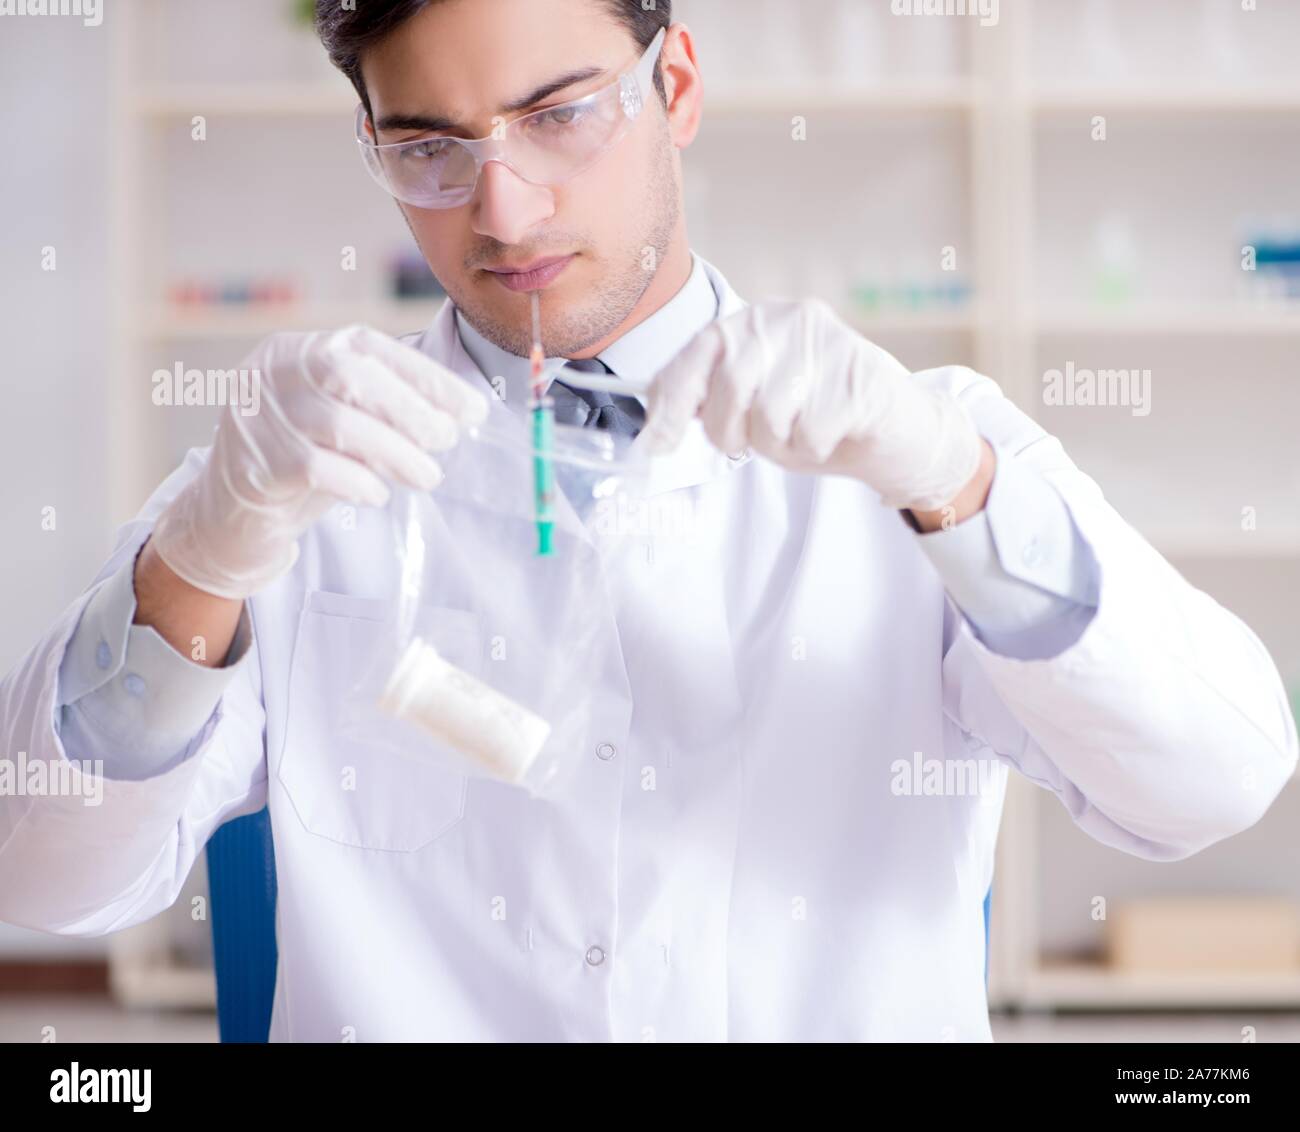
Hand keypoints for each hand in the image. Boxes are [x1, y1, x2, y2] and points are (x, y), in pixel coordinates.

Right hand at [150, 324, 488, 598]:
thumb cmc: (303, 458)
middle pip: (353, 377)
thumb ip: (387, 410)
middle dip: (412, 411)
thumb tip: (458, 417)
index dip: (427, 378)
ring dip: (396, 452)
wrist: (228, 510)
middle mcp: (277, 370)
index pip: (372, 350)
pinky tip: (378, 494)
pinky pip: (315, 467)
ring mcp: (258, 414)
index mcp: (305, 348)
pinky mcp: (252, 461)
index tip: (473, 410)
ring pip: (339, 423)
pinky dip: (357, 480)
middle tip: (448, 442)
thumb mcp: (344, 421)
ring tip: (428, 477)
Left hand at [639, 298, 983, 512]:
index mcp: (754, 320)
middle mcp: (788, 319)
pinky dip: (814, 450)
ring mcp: (828, 343)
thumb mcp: (753, 406)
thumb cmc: (815, 417)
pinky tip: (833, 433)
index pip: (697, 351)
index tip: (656, 442)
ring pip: (769, 414)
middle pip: (729, 386)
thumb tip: (655, 427)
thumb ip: (708, 402)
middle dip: (731, 432)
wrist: (896, 430)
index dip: (671, 400)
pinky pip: (809, 434)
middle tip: (753, 443)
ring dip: (778, 444)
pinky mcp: (859, 377)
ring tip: (801, 432)